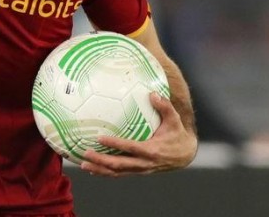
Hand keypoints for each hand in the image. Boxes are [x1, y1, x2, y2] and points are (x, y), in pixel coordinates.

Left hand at [80, 92, 197, 176]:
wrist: (185, 155)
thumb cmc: (177, 134)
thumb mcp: (174, 119)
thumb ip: (165, 106)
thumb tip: (152, 93)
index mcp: (152, 150)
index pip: (130, 148)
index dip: (115, 144)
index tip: (100, 138)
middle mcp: (144, 163)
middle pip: (119, 164)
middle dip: (101, 160)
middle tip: (85, 153)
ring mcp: (140, 169)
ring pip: (117, 173)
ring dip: (100, 170)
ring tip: (83, 165)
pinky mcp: (138, 172)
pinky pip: (120, 174)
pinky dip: (106, 173)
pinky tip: (93, 170)